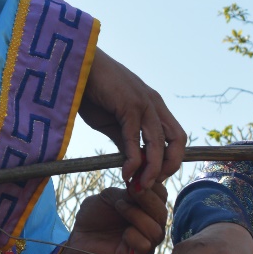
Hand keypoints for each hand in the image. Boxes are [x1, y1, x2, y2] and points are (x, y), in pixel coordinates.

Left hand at [48, 183, 168, 253]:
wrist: (79, 236)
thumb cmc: (95, 215)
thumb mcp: (109, 196)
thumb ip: (128, 192)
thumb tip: (143, 186)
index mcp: (147, 208)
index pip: (161, 195)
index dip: (152, 186)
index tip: (134, 181)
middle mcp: (152, 225)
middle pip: (162, 213)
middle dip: (147, 199)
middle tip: (129, 191)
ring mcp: (146, 242)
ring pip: (156, 231)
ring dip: (138, 215)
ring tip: (120, 207)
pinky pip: (145, 246)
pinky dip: (134, 236)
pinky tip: (123, 233)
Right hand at [79, 50, 184, 188]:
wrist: (74, 67)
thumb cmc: (90, 92)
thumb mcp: (111, 122)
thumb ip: (125, 140)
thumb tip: (133, 163)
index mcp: (153, 106)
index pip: (175, 137)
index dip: (170, 160)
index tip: (152, 178)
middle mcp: (154, 104)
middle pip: (178, 140)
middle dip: (169, 166)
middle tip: (151, 185)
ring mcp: (144, 102)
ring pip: (159, 142)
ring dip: (152, 169)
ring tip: (139, 186)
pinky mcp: (129, 104)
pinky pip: (136, 137)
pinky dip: (134, 159)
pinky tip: (126, 172)